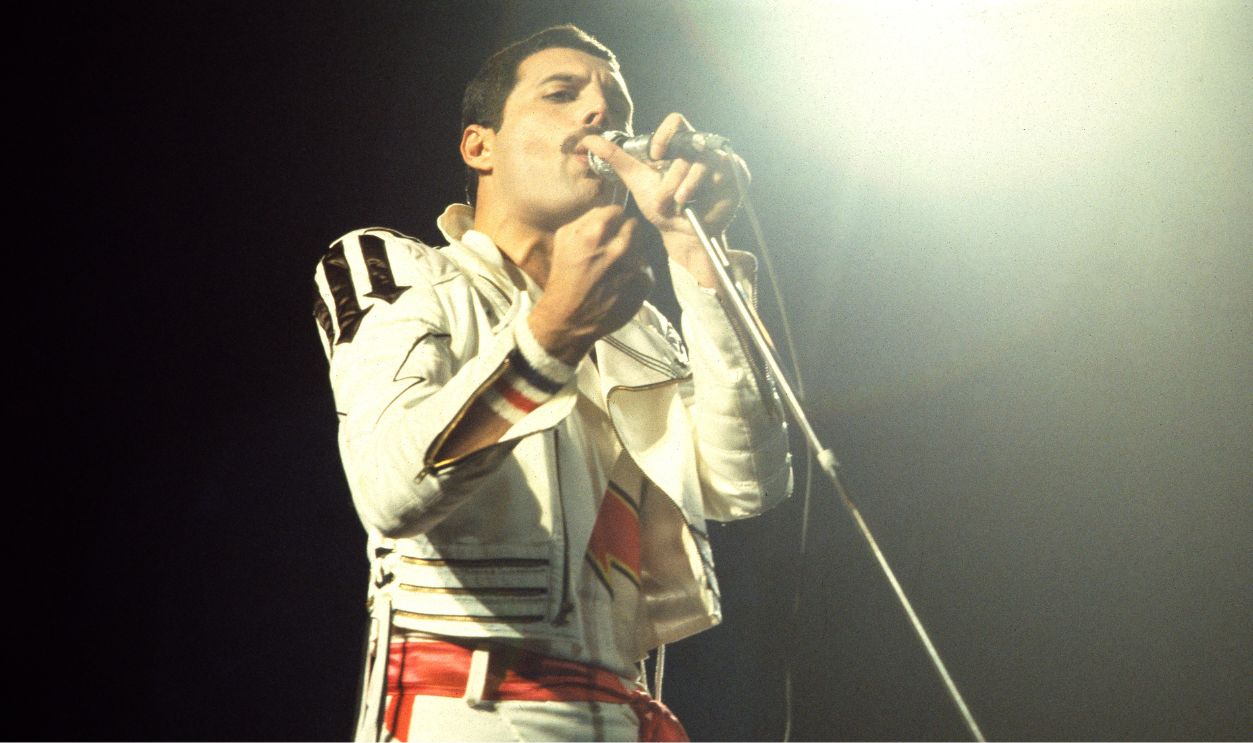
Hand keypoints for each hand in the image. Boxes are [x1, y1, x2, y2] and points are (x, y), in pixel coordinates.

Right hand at [528, 205, 653, 364]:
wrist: (569, 318)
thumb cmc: (564, 277)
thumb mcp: (564, 240)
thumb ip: (586, 219)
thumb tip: (606, 212)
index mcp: (596, 231)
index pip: (618, 210)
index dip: (612, 220)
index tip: (608, 230)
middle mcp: (618, 246)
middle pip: (634, 226)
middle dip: (624, 234)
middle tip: (613, 249)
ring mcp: (633, 265)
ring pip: (641, 247)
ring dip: (631, 254)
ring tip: (615, 269)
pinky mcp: (643, 283)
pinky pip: (646, 269)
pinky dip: (637, 274)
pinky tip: (622, 283)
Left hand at [582, 113, 749, 286]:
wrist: (682, 233)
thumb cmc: (661, 206)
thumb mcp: (635, 180)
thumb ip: (614, 158)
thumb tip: (586, 140)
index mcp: (680, 144)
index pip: (676, 121)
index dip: (664, 137)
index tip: (654, 157)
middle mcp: (702, 148)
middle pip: (685, 148)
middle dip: (669, 178)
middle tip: (664, 200)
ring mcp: (720, 160)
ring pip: (699, 163)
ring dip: (683, 188)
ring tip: (679, 204)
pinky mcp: (735, 174)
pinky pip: (719, 173)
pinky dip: (702, 190)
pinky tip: (696, 203)